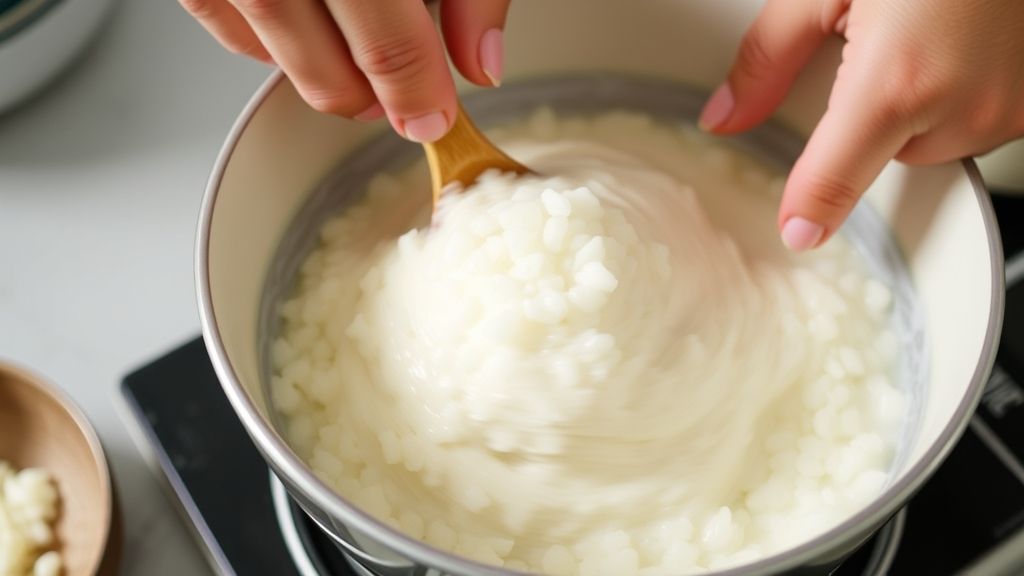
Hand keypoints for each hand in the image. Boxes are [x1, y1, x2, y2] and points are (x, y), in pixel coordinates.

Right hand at [179, 0, 511, 141]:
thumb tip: (483, 63)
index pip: (384, 37)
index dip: (414, 89)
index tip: (434, 119)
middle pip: (313, 54)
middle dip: (360, 92)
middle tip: (395, 101)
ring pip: (258, 41)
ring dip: (311, 72)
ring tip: (354, 69)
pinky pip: (218, 14)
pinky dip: (262, 40)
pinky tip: (302, 36)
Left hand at [700, 0, 1023, 250]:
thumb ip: (769, 56)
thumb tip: (727, 112)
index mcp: (899, 80)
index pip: (835, 177)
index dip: (808, 208)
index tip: (796, 230)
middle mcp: (963, 105)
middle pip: (883, 154)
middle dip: (868, 113)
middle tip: (883, 41)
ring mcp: (1009, 108)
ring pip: (932, 141)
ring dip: (919, 104)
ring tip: (931, 28)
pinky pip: (977, 122)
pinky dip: (962, 93)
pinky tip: (962, 40)